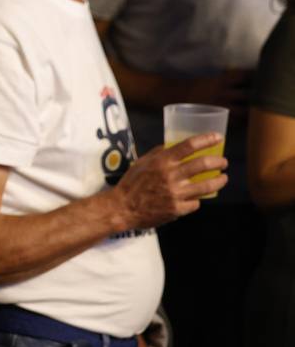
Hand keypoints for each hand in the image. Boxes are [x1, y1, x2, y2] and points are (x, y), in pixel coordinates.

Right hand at [113, 133, 227, 229]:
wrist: (123, 208)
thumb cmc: (131, 183)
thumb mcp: (142, 162)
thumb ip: (159, 154)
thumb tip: (173, 147)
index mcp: (162, 161)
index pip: (189, 146)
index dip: (206, 140)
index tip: (218, 137)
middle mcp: (171, 175)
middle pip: (203, 164)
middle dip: (218, 162)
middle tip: (223, 162)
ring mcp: (176, 193)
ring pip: (207, 186)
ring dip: (219, 181)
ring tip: (222, 179)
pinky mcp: (178, 209)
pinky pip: (195, 202)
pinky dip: (196, 199)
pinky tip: (195, 197)